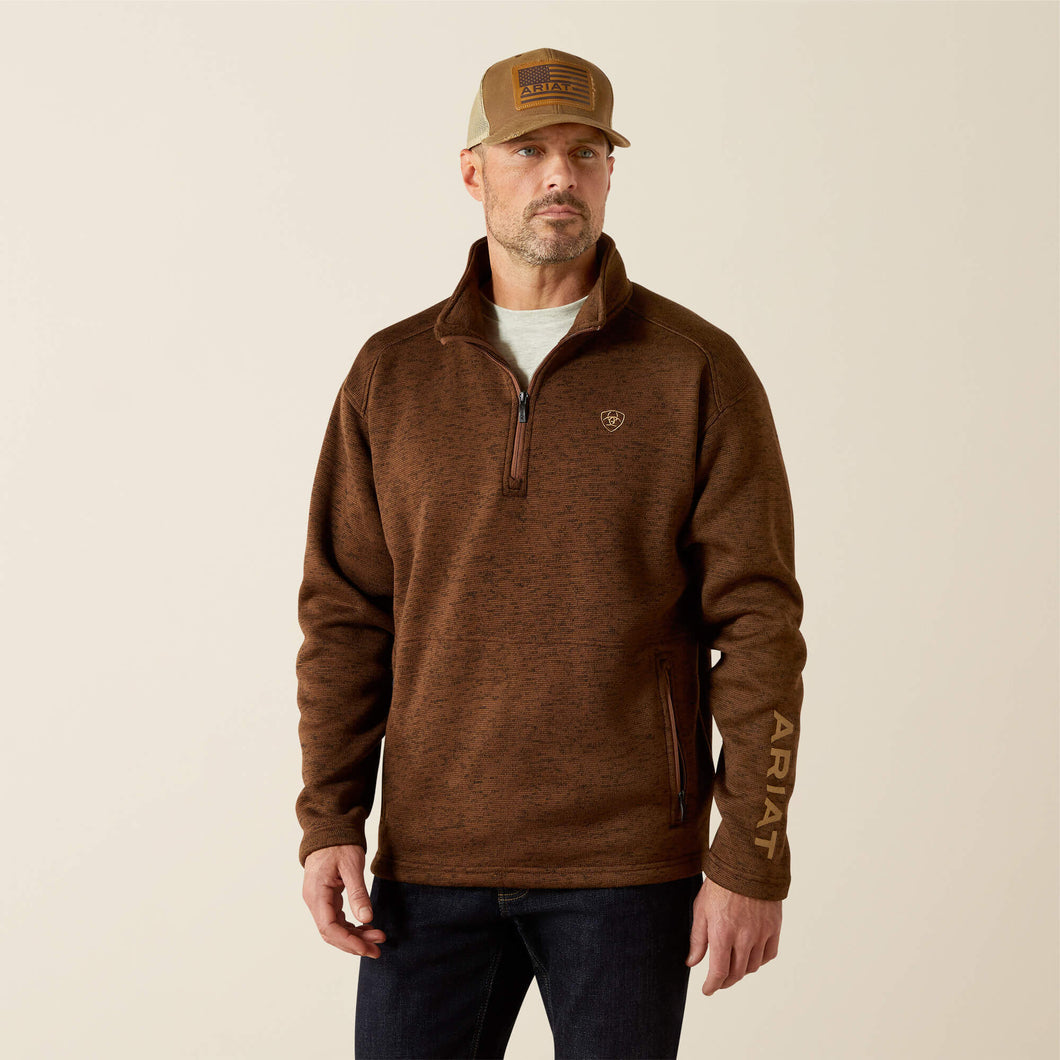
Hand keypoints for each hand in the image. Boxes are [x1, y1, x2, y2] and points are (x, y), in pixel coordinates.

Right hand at [303, 844, 386, 957]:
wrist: (329, 829)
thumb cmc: (339, 844)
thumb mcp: (351, 865)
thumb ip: (358, 892)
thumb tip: (366, 918)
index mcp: (316, 894)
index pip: (329, 928)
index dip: (348, 942)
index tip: (367, 948)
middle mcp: (314, 901)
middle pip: (332, 933)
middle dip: (354, 944)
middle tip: (378, 950)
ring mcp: (319, 901)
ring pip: (335, 928)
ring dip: (355, 936)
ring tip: (378, 939)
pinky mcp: (326, 899)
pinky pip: (337, 919)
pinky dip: (352, 926)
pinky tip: (367, 928)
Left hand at [686, 875, 780, 994]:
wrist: (748, 863)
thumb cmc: (720, 883)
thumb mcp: (701, 908)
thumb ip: (697, 939)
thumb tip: (692, 963)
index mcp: (722, 933)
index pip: (719, 972)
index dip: (712, 985)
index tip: (707, 990)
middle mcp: (744, 937)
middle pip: (736, 973)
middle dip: (725, 981)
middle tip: (718, 981)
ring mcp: (761, 933)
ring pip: (752, 966)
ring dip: (741, 972)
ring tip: (732, 967)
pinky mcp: (774, 928)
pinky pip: (768, 955)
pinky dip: (759, 961)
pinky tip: (750, 956)